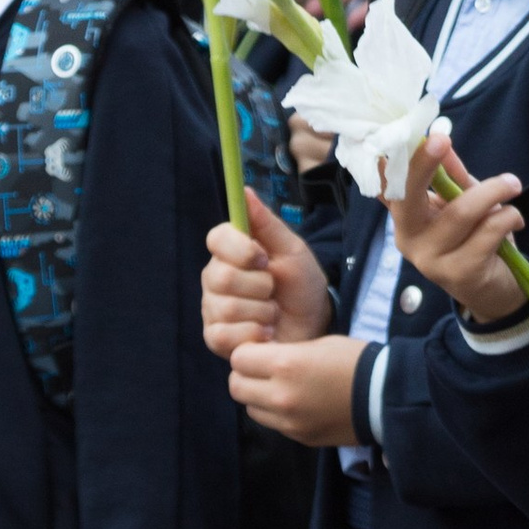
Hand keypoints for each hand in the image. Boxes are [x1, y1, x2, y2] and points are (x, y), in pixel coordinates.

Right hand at [202, 194, 329, 358]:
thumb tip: (245, 190)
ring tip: (273, 314)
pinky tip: (264, 333)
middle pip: (221, 277)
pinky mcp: (216, 337)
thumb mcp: (293, 251)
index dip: (240, 249)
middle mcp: (215, 278)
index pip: (216, 238)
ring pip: (227, 308)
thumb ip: (267, 223)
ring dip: (262, 313)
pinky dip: (253, 334)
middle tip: (274, 290)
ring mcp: (213, 309)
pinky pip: (223, 335)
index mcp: (231, 251)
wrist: (314, 326)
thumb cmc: (302, 286)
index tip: (264, 258)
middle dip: (259, 286)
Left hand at [229, 333, 365, 445]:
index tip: (260, 350)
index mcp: (285, 365)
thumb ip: (285, 352)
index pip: (238, 359)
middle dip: (245, 375)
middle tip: (262, 370)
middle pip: (236, 387)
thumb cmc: (355, 361)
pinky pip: (273, 424)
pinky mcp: (299, 437)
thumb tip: (262, 358)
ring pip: (250, 409)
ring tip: (279, 388)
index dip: (247, 352)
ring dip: (257, 397)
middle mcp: (281, 396)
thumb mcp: (318, 343)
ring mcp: (289, 421)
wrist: (385, 397)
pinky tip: (297, 403)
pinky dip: (276, 413)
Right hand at [391, 143, 527, 327]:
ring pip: (460, 212)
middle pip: (408, 196)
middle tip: (442, 138)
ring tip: (512, 185)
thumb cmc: (476, 241)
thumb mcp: (462, 203)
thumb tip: (440, 138)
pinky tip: (515, 219)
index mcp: (404, 218)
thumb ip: (451, 176)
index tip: (405, 130)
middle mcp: (408, 239)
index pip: (389, 185)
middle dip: (423, 164)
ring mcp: (430, 260)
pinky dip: (507, 217)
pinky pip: (487, 232)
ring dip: (493, 191)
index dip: (394, 158)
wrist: (495, 292)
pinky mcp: (459, 273)